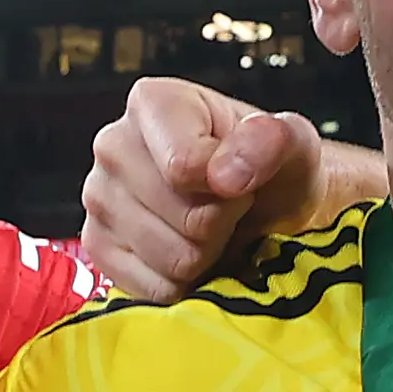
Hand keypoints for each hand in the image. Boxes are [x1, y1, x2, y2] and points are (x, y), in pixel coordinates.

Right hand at [84, 78, 346, 298]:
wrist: (264, 209)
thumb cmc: (272, 171)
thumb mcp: (294, 144)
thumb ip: (272, 141)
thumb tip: (222, 175)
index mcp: (154, 103)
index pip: (184, 166)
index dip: (228, 189)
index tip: (241, 183)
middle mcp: (113, 144)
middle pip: (183, 217)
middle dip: (221, 225)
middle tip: (229, 210)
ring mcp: (98, 198)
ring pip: (170, 258)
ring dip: (206, 256)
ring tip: (212, 230)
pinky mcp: (97, 246)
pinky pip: (152, 288)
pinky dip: (183, 283)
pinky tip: (188, 252)